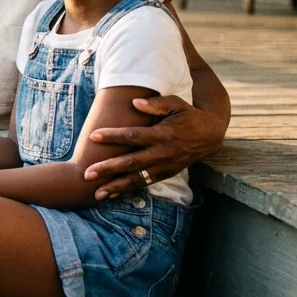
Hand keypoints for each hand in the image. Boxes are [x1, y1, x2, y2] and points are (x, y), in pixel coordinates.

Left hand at [84, 95, 226, 199]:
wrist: (210, 135)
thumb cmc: (188, 115)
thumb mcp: (176, 103)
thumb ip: (156, 104)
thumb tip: (135, 102)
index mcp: (163, 134)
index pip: (133, 136)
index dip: (113, 136)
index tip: (93, 136)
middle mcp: (162, 153)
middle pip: (131, 163)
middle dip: (108, 169)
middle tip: (87, 174)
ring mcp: (165, 166)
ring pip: (137, 179)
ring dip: (116, 187)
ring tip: (97, 193)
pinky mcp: (166, 174)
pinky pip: (145, 184)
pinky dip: (129, 190)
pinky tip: (113, 194)